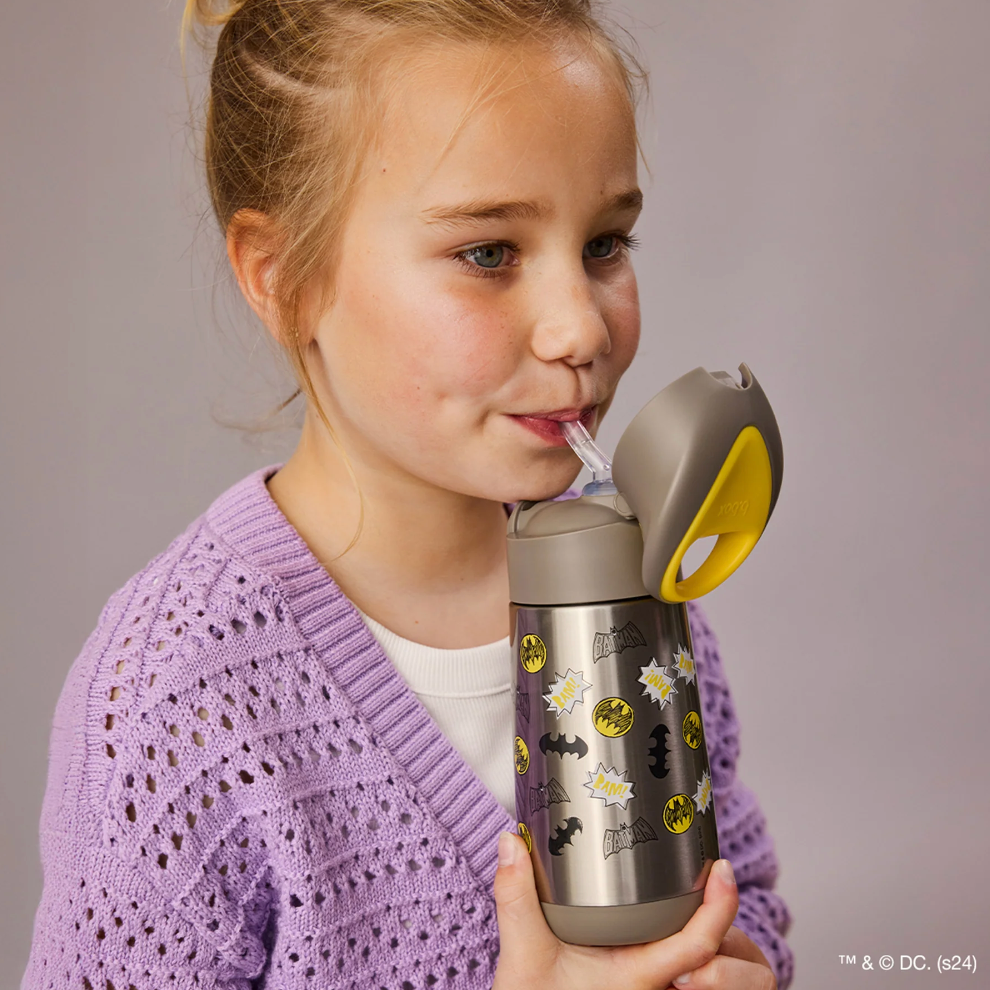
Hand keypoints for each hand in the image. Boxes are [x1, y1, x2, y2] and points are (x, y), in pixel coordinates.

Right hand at [491, 830, 760, 989]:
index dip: (720, 907)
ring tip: (699, 884)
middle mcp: (653, 984)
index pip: (698, 945)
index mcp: (638, 976)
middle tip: (715, 865)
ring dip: (705, 925)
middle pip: (711, 949)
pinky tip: (666, 908)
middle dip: (720, 910)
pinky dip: (683, 934)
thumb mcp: (523, 955)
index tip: (724, 870)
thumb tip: (510, 842)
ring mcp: (648, 986)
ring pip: (698, 957)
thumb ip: (517, 897)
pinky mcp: (636, 983)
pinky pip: (677, 961)